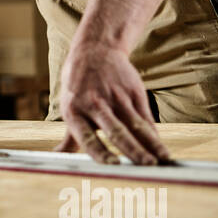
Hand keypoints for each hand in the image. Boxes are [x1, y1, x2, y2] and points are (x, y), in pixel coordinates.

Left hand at [53, 40, 171, 164]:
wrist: (95, 51)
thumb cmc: (79, 88)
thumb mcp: (69, 108)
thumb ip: (69, 138)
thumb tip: (56, 157)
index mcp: (75, 113)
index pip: (87, 137)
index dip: (100, 151)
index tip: (113, 165)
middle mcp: (95, 105)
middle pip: (116, 131)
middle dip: (132, 150)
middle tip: (146, 166)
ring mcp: (116, 98)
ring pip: (135, 124)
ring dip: (150, 144)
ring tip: (161, 160)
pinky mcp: (133, 92)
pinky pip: (145, 117)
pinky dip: (154, 134)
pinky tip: (162, 148)